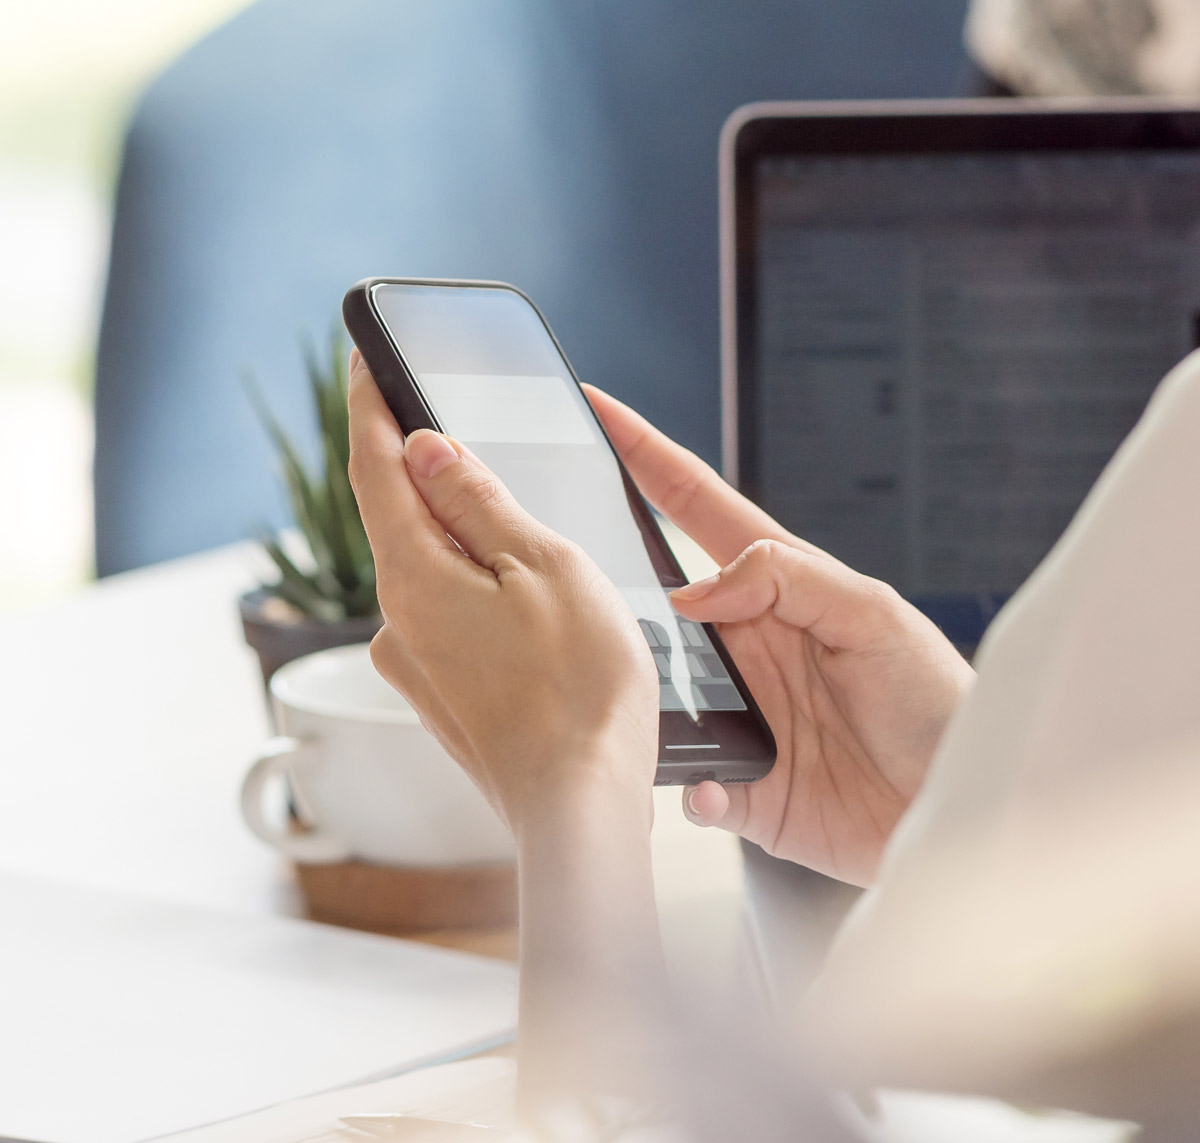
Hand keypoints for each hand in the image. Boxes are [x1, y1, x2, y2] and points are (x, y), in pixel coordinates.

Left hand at [348, 356, 665, 1119]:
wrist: (580, 806)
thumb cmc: (580, 688)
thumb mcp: (544, 567)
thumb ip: (479, 503)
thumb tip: (424, 449)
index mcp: (415, 575)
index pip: (373, 467)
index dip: (368, 404)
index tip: (363, 356)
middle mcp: (398, 620)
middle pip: (397, 516)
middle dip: (417, 465)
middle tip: (443, 417)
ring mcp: (417, 663)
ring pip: (426, 568)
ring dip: (452, 528)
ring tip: (502, 508)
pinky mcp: (442, 695)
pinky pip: (444, 613)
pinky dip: (468, 581)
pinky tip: (514, 589)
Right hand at [585, 386, 974, 885]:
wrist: (960, 807)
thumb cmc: (937, 702)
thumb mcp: (875, 614)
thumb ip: (789, 579)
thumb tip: (694, 590)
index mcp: (777, 589)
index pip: (695, 507)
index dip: (646, 456)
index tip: (599, 409)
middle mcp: (744, 646)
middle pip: (652, 600)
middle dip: (603, 581)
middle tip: (559, 564)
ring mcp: (737, 712)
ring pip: (652, 691)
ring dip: (635, 694)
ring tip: (626, 694)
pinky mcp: (739, 783)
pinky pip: (687, 781)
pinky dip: (689, 785)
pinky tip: (708, 785)